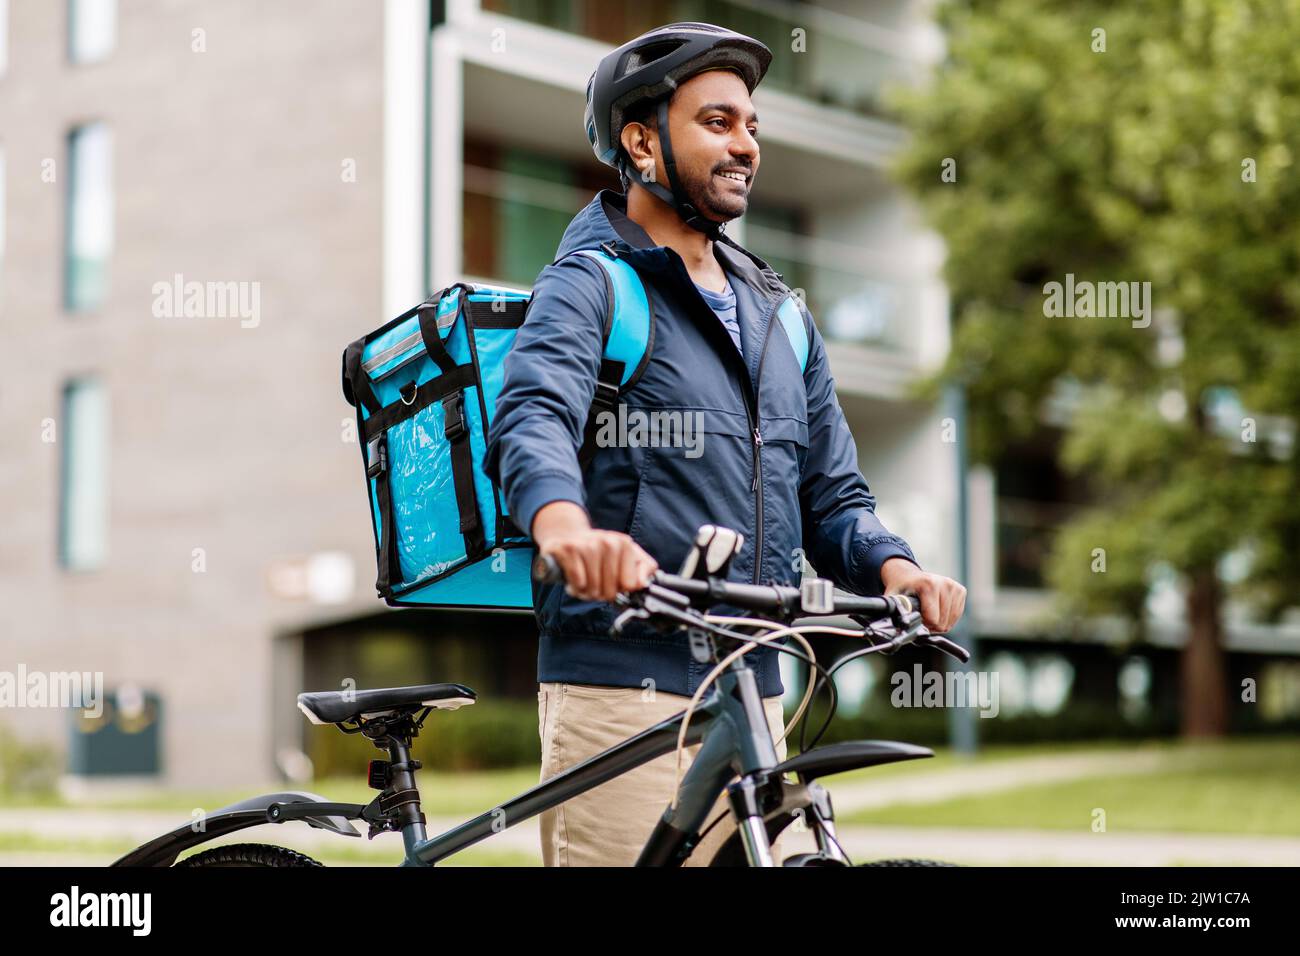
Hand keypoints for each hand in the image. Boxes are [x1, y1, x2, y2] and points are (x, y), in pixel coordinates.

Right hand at [532, 501, 657, 602]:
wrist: (567, 535)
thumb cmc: (599, 552)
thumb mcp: (626, 556)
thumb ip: (644, 568)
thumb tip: (643, 583)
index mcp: (624, 544)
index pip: (630, 585)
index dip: (620, 589)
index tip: (613, 582)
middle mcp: (608, 542)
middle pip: (610, 590)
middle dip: (601, 594)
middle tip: (595, 584)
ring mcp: (587, 545)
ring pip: (593, 588)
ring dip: (586, 592)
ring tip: (584, 582)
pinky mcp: (568, 549)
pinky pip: (578, 583)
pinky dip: (575, 588)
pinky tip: (573, 581)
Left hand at [880, 558, 966, 632]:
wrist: (909, 576)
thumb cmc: (902, 589)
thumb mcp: (894, 599)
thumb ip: (894, 613)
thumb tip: (896, 632)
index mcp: (929, 584)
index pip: (932, 619)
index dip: (923, 623)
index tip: (916, 616)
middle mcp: (944, 583)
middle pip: (942, 622)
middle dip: (931, 624)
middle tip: (921, 615)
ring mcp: (954, 586)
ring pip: (950, 621)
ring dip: (939, 622)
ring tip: (928, 612)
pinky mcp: (960, 590)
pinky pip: (956, 616)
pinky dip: (947, 618)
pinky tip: (937, 610)